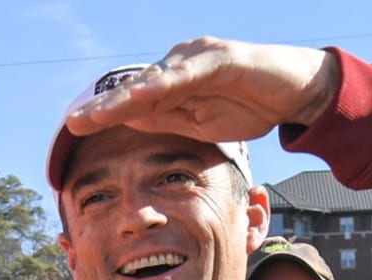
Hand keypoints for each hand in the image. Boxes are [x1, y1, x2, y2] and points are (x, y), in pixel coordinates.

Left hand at [66, 37, 340, 146]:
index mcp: (174, 82)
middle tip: (74, 121)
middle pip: (137, 88)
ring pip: (157, 79)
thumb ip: (165, 119)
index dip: (105, 115)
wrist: (296, 93)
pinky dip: (166, 82)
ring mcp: (200, 58)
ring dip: (126, 97)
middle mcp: (181, 64)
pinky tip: (144, 94)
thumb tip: (129, 121)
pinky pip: (190, 72)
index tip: (76, 129)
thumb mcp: (199, 124)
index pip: (133, 102)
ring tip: (100, 113)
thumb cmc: (248, 107)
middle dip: (105, 106)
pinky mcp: (223, 59)